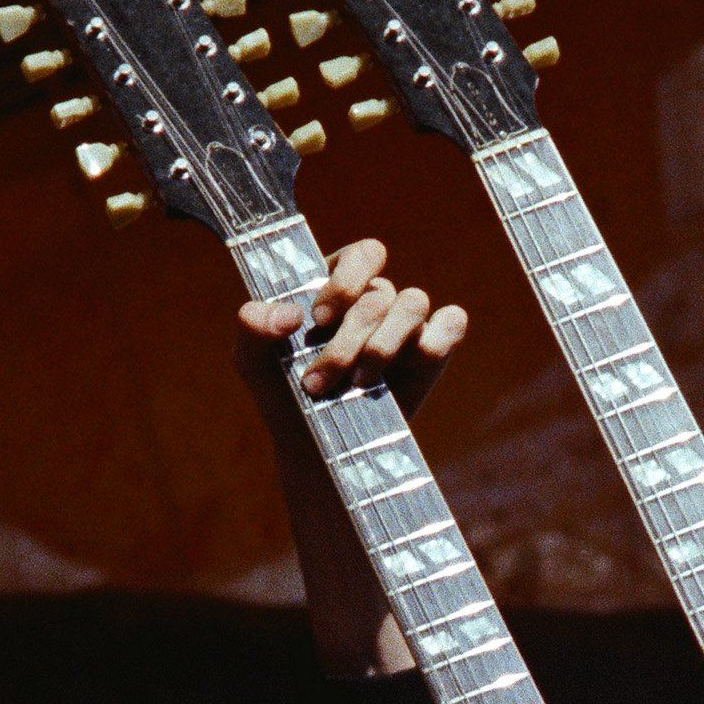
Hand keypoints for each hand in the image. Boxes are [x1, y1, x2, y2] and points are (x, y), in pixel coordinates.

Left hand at [234, 237, 466, 417]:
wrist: (314, 448)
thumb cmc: (284, 394)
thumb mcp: (254, 362)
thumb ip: (253, 328)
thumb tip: (288, 315)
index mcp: (338, 283)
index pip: (362, 255)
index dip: (344, 282)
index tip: (318, 320)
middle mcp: (376, 298)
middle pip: (380, 293)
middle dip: (348, 341)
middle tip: (318, 382)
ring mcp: (407, 324)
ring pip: (414, 302)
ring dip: (383, 345)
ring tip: (358, 384)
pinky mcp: (431, 352)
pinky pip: (450, 325)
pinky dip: (434, 341)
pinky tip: (399, 373)